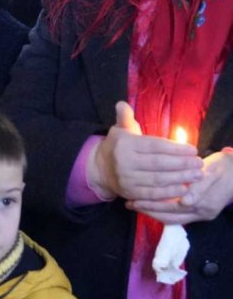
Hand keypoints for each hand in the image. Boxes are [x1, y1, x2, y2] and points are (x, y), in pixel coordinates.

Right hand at [87, 101, 201, 201]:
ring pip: (158, 180)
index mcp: (125, 144)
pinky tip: (183, 189)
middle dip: (181, 164)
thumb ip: (125, 117)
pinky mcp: (130, 193)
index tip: (193, 149)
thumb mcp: (120, 130)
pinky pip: (152, 194)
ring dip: (180, 178)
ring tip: (197, 175)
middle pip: (158, 163)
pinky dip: (169, 193)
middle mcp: (124, 162)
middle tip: (199, 163)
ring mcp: (127, 179)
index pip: (154, 146)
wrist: (100, 169)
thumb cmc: (118, 147)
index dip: (175, 148)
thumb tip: (122, 104)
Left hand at [130, 149, 232, 225]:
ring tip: (136, 205)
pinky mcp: (201, 214)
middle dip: (149, 210)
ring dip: (153, 213)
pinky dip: (163, 213)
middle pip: (170, 216)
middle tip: (130, 203)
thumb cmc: (223, 167)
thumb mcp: (212, 171)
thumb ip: (200, 186)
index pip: (173, 208)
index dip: (153, 204)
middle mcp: (202, 212)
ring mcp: (202, 214)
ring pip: (172, 219)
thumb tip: (185, 201)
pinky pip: (178, 218)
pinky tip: (150, 206)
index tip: (135, 199)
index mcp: (204, 201)